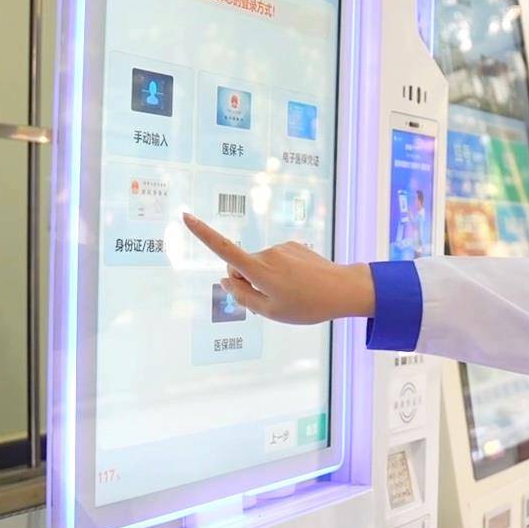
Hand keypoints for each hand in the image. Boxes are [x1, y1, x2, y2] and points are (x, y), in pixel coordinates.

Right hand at [182, 213, 376, 324]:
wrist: (343, 289)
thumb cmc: (307, 306)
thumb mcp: (271, 311)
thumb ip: (244, 297)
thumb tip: (227, 280)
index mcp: (259, 271)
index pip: (224, 250)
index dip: (202, 233)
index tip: (185, 216)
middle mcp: (267, 254)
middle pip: (241, 267)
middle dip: (246, 281)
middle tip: (271, 300)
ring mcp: (281, 248)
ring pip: (259, 265)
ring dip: (266, 278)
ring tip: (291, 292)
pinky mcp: (292, 245)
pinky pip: (275, 260)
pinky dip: (280, 271)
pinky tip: (299, 282)